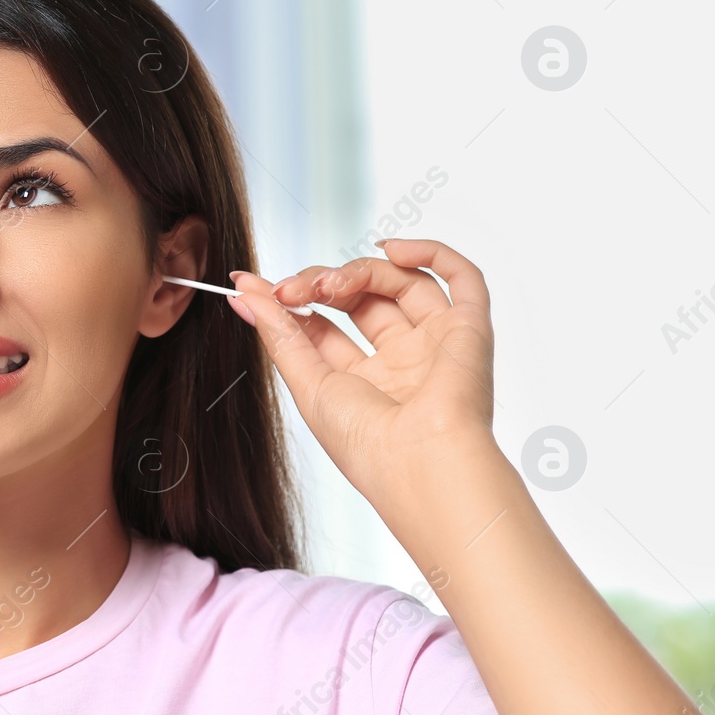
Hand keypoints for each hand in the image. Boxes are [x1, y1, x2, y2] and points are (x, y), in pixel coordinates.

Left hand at [226, 238, 501, 508]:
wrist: (419, 464)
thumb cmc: (366, 444)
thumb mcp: (307, 383)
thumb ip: (279, 334)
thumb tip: (243, 293)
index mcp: (363, 383)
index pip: (324, 326)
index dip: (291, 301)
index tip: (253, 285)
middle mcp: (401, 362)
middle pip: (361, 298)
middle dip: (321, 283)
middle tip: (291, 290)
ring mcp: (436, 344)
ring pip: (401, 282)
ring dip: (359, 271)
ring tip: (330, 285)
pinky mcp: (470, 330)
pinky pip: (462, 279)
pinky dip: (430, 253)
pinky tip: (392, 250)